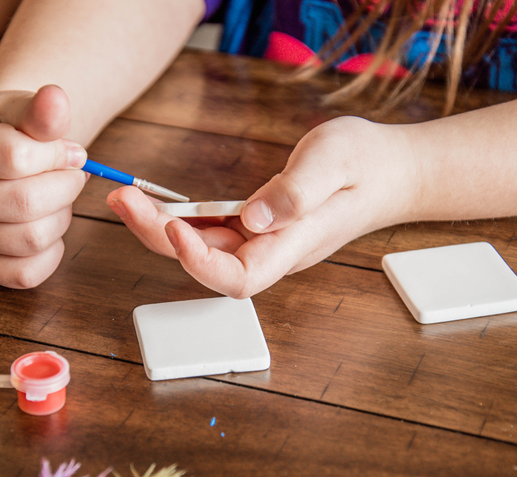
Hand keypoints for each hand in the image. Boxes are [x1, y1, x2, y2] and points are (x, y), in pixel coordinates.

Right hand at [0, 85, 87, 287]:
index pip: (15, 157)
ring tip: (56, 196)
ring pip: (33, 238)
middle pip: (27, 203)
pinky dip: (53, 251)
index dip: (56, 153)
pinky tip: (47, 224)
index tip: (66, 149)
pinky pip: (29, 273)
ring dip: (63, 215)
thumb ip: (40, 109)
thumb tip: (56, 99)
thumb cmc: (10, 132)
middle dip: (66, 186)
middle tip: (71, 174)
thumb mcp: (21, 111)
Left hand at [106, 116, 420, 297]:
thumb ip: (297, 190)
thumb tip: (253, 218)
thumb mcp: (338, 159)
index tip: (173, 226)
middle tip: (124, 200)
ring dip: (161, 226)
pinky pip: (212, 228)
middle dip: (158, 236)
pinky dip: (181, 215)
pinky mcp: (257, 225)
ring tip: (127, 197)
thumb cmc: (369, 164)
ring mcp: (263, 241)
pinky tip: (156, 199)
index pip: (238, 278)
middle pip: (206, 264)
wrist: (392, 171)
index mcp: (293, 246)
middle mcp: (273, 252)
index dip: (199, 261)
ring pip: (203, 245)